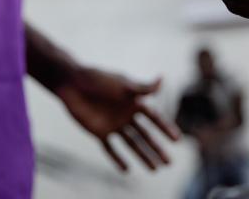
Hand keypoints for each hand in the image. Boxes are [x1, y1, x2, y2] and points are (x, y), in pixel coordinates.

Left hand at [56, 67, 179, 171]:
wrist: (71, 83)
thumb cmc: (98, 79)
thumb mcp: (122, 84)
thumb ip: (142, 87)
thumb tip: (162, 79)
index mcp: (134, 101)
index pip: (154, 118)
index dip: (166, 128)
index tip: (177, 140)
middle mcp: (126, 114)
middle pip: (145, 135)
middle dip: (157, 149)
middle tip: (169, 163)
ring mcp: (113, 124)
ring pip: (131, 144)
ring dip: (143, 156)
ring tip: (155, 170)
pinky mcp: (99, 132)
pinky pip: (110, 148)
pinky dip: (117, 158)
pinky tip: (126, 169)